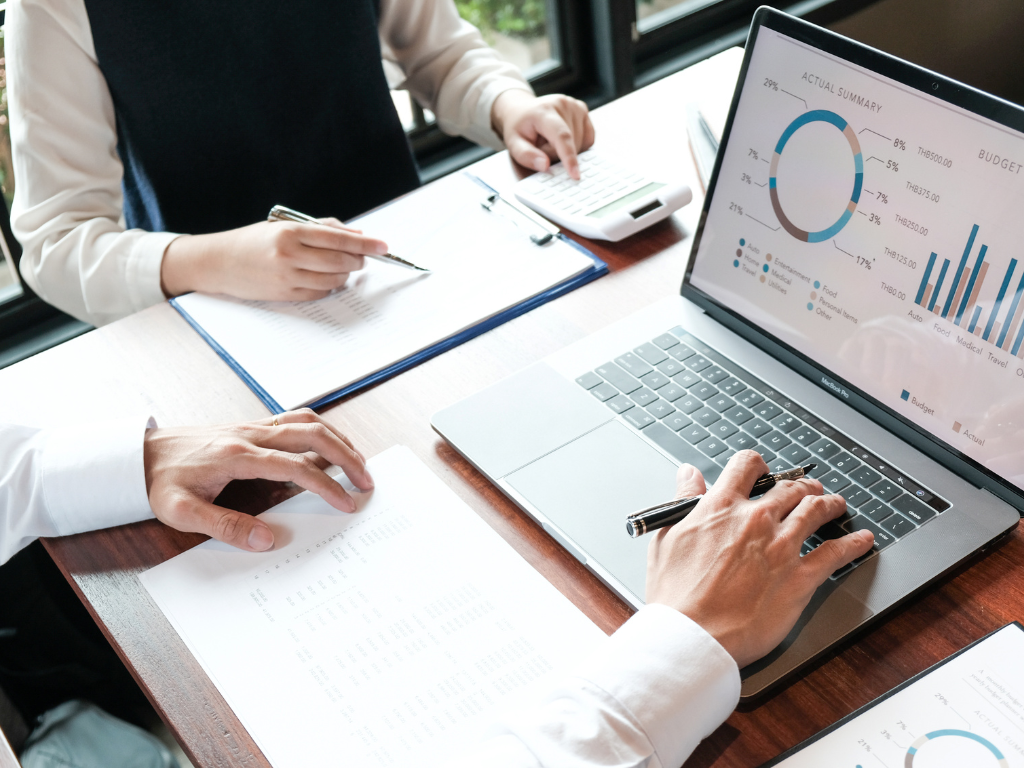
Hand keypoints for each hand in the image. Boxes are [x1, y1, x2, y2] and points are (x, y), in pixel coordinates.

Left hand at [142, 409, 373, 551]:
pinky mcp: (251, 427)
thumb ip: (225, 526)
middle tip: (367, 481)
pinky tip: (329, 445)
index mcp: (237, 456)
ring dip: (338, 438)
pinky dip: (321, 430)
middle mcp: (249, 435)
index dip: (326, 486)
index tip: (347, 503)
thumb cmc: (160, 483)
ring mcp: (252, 427)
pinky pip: (294, 419)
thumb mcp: (182, 513)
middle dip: (346, 456)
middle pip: (312, 435)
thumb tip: (266, 539)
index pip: (295, 467)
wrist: (138, 455)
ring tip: (358, 462)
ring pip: (307, 421)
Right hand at [160, 218, 388, 300]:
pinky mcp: (285, 295)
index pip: (339, 238)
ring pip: (334, 279)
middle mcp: (290, 255)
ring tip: (341, 266)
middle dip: (358, 259)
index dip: (366, 243)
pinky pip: (320, 293)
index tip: (384, 246)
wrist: (218, 262)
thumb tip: (357, 233)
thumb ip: (321, 228)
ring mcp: (288, 277)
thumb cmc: (254, 241)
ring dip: (345, 274)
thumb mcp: (284, 225)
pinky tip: (325, 278)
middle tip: (363, 257)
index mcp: (291, 232)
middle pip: (341, 260)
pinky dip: (329, 286)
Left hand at [492, 90, 595, 179]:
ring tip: (550, 140)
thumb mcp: (513, 144)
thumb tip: (545, 165)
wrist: (521, 109)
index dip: (569, 157)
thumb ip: (526, 156)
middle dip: (556, 154)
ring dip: (565, 150)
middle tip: (541, 146)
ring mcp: (575, 106)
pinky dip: (576, 145)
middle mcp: (563, 104)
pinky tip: (562, 139)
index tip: (575, 175)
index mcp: (544, 111)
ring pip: (580, 144)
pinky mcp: (583, 110)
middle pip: (570, 144)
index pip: (562, 136)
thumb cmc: (519, 127)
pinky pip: (587, 139)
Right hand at [645, 451, 873, 667]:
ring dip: (829, 504)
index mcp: (720, 507)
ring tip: (836, 504)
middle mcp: (755, 520)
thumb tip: (688, 475)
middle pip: (789, 488)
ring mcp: (781, 547)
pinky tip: (862, 540)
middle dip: (802, 485)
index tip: (763, 469)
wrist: (693, 635)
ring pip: (816, 511)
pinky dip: (853, 544)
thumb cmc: (675, 595)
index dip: (757, 463)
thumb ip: (684, 501)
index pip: (746, 465)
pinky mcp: (800, 578)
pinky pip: (836, 553)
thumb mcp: (668, 537)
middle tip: (808, 489)